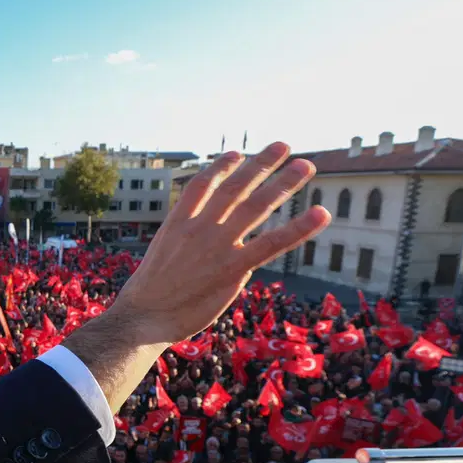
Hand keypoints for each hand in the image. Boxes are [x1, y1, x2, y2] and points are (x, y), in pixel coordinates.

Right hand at [110, 144, 328, 346]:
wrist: (142, 316)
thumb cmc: (149, 296)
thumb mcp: (163, 261)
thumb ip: (196, 251)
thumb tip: (235, 262)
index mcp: (179, 222)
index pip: (202, 185)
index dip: (221, 167)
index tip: (237, 155)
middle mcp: (200, 226)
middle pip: (235, 187)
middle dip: (261, 165)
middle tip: (283, 146)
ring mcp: (217, 245)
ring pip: (256, 206)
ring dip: (283, 183)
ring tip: (305, 166)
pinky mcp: (232, 268)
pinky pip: (271, 243)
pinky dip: (298, 228)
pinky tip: (319, 214)